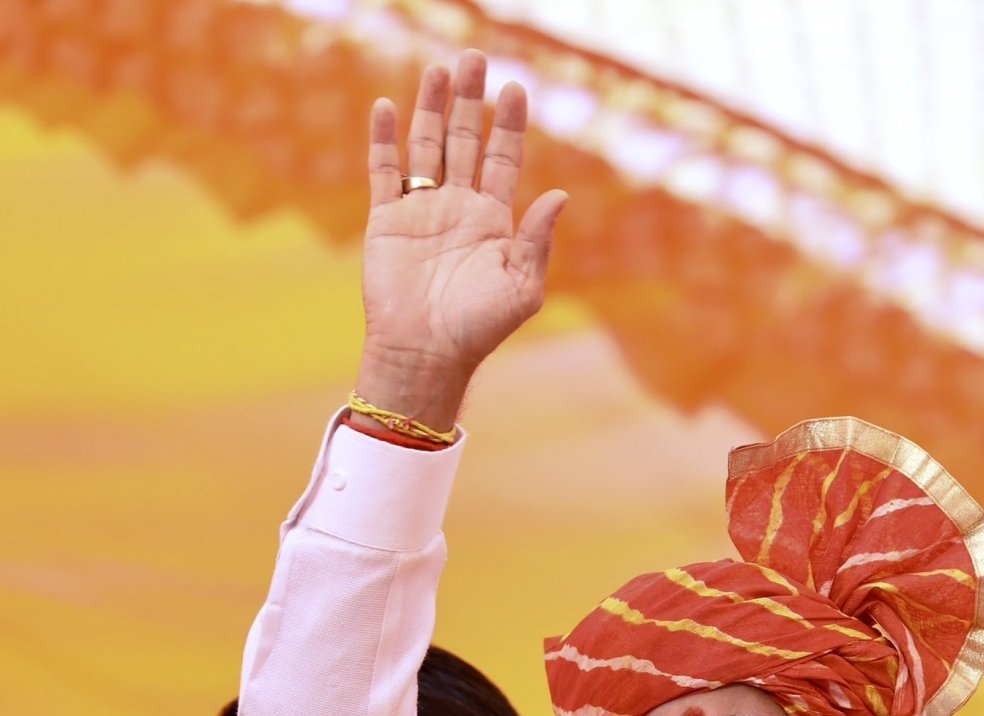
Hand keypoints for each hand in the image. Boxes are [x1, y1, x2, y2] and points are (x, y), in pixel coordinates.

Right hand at [355, 51, 566, 431]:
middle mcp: (458, 209)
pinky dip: (385, 139)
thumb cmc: (479, 328)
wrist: (425, 352)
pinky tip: (387, 107)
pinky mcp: (387, 220)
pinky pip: (385, 171)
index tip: (515, 89)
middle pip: (465, 141)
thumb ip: (538, 240)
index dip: (508, 125)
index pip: (503, 160)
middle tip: (474, 57)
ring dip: (431, 107)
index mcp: (494, 223)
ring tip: (438, 68)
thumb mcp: (522, 287)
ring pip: (426, 146)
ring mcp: (421, 212)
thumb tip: (561, 195)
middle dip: (470, 101)